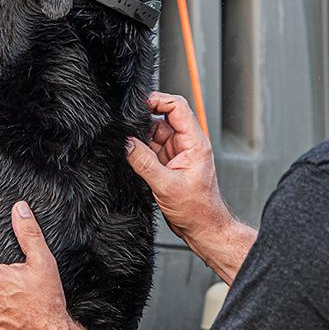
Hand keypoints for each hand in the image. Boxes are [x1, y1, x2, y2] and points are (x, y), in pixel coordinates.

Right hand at [125, 92, 233, 245]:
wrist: (202, 228)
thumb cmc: (197, 210)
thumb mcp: (166, 186)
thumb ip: (144, 163)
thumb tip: (127, 144)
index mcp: (195, 143)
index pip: (178, 108)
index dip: (158, 101)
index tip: (139, 104)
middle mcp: (187, 145)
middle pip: (164, 119)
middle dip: (144, 120)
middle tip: (126, 127)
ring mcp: (177, 154)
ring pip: (155, 134)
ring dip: (141, 137)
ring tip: (128, 145)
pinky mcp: (168, 164)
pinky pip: (151, 149)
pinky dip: (140, 150)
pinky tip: (131, 155)